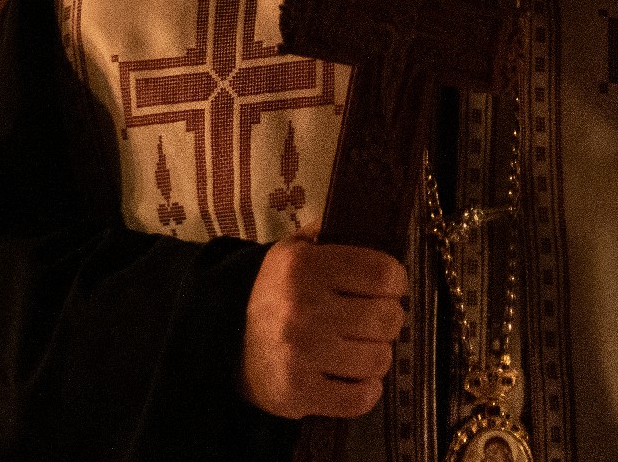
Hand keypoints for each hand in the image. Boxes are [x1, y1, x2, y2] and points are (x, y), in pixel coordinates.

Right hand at [237, 232, 408, 419]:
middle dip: (387, 320)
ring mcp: (300, 355)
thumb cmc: (272, 295)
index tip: (387, 289)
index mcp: (304, 267)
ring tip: (358, 349)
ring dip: (376, 356)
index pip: (383, 274)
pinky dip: (366, 390)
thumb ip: (328, 236)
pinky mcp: (298, 394)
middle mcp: (302, 309)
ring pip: (379, 359)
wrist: (222, 344)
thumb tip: (365, 220)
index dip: (395, 283)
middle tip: (371, 322)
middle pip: (388, 318)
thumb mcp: (291, 253)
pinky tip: (352, 377)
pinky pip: (361, 398)